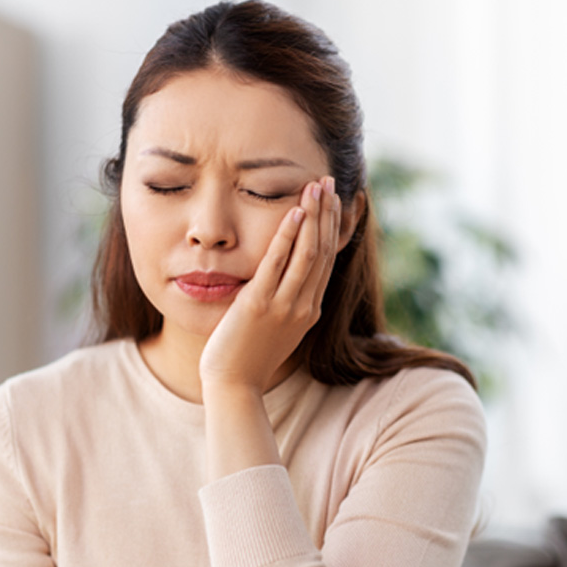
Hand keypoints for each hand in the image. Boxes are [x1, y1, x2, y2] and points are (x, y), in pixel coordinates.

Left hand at [199, 176, 340, 393]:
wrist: (234, 384)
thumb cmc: (249, 356)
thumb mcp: (276, 327)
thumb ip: (285, 302)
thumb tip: (283, 277)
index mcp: (309, 310)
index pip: (327, 260)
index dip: (331, 227)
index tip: (332, 201)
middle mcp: (303, 305)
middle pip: (323, 250)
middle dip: (327, 213)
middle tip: (328, 181)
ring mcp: (284, 306)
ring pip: (307, 253)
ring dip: (313, 216)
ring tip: (316, 186)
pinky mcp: (259, 305)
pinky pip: (277, 264)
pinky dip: (288, 236)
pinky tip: (293, 213)